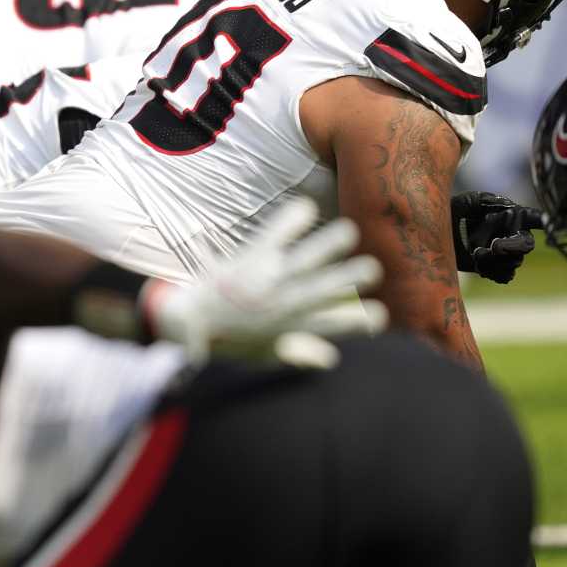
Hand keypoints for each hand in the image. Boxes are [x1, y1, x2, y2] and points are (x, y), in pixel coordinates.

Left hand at [146, 199, 382, 365]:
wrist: (185, 323)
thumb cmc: (226, 340)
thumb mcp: (264, 355)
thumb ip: (298, 356)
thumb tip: (331, 360)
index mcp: (285, 328)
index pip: (328, 326)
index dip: (355, 323)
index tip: (380, 316)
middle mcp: (277, 304)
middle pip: (319, 290)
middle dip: (347, 279)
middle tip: (373, 269)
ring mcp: (261, 281)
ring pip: (300, 262)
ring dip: (325, 247)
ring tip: (349, 231)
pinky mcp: (245, 260)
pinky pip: (269, 237)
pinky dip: (287, 222)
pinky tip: (307, 206)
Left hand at [452, 191, 542, 283]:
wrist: (436, 235)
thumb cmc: (454, 212)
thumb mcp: (468, 201)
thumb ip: (488, 200)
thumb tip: (509, 206)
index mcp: (510, 215)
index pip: (533, 217)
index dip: (543, 221)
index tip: (548, 223)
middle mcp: (511, 235)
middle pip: (526, 244)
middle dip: (512, 247)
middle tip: (494, 246)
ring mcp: (505, 254)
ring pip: (514, 263)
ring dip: (495, 261)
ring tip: (476, 254)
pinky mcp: (494, 268)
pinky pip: (505, 276)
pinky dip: (492, 272)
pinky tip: (479, 264)